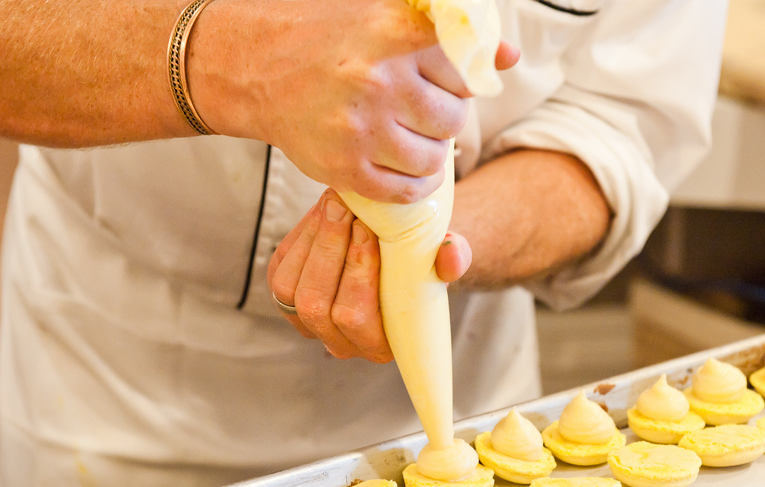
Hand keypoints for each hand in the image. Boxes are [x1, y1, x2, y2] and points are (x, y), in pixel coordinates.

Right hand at [191, 0, 518, 203]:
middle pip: (453, 118)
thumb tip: (508, 58)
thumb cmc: (328, 38)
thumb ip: (450, 33)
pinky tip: (404, 166)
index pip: (465, 70)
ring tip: (412, 138)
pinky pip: (406, 190)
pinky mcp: (345, 167)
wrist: (257, 69)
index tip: (440, 80)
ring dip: (431, 153)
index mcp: (393, 32)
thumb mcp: (386, 14)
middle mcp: (378, 80)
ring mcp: (361, 128)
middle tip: (421, 112)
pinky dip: (414, 184)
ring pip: (435, 158)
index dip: (458, 79)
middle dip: (444, 118)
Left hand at [267, 190, 471, 361]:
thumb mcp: (442, 258)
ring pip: (290, 288)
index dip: (357, 275)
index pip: (355, 318)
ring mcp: (307, 321)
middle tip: (349, 209)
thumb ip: (454, 258)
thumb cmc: (421, 262)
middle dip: (331, 251)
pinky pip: (280, 267)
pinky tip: (324, 210)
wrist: (397, 250)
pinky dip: (300, 234)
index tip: (369, 231)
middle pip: (317, 305)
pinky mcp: (285, 292)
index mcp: (379, 345)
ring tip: (337, 204)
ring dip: (314, 240)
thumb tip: (452, 254)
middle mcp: (339, 341)